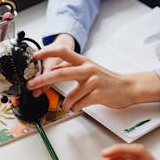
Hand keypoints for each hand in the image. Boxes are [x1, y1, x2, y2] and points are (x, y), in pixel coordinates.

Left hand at [27, 46, 159, 111]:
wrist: (128, 87)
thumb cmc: (106, 80)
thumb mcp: (88, 69)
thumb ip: (71, 68)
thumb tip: (54, 68)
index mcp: (83, 61)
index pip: (62, 52)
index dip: (47, 52)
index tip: (34, 56)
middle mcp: (87, 68)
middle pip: (60, 73)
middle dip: (43, 80)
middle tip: (32, 85)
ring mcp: (93, 81)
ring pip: (70, 95)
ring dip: (66, 103)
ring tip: (68, 105)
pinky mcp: (99, 94)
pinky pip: (80, 104)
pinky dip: (75, 108)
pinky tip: (77, 107)